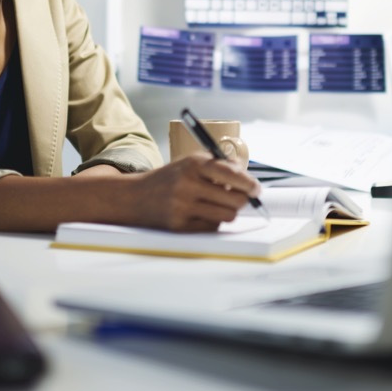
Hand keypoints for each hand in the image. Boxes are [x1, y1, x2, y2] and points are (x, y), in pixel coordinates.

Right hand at [128, 154, 261, 231]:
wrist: (134, 197)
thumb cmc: (170, 178)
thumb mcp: (191, 163)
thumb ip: (220, 166)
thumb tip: (248, 178)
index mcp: (193, 164)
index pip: (231, 174)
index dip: (249, 184)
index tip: (257, 189)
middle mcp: (187, 184)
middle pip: (235, 200)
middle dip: (242, 200)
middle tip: (240, 198)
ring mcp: (183, 206)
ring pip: (227, 216)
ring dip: (228, 212)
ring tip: (217, 204)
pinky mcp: (179, 226)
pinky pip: (212, 227)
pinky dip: (212, 221)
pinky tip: (201, 213)